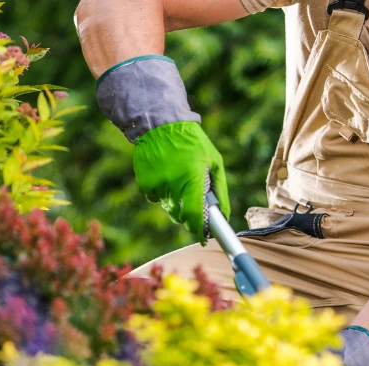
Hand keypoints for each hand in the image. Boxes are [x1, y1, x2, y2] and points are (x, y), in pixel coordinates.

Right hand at [133, 122, 229, 243]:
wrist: (161, 124)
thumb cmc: (193, 143)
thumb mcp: (214, 162)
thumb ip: (220, 190)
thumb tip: (224, 215)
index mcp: (193, 178)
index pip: (195, 215)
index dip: (199, 229)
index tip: (203, 237)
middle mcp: (173, 184)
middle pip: (180, 216)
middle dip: (188, 216)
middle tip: (192, 203)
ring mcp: (157, 184)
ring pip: (168, 207)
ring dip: (174, 201)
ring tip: (178, 178)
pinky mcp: (144, 183)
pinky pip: (154, 198)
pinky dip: (160, 193)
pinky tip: (165, 175)